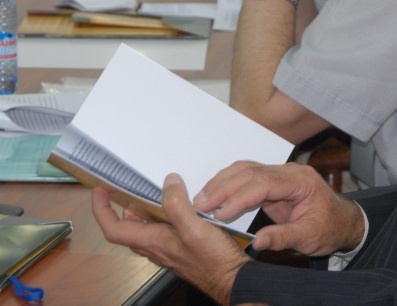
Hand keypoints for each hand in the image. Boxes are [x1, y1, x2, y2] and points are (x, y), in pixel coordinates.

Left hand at [92, 174, 249, 304]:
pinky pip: (163, 229)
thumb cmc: (211, 260)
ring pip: (146, 228)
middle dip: (124, 206)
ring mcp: (167, 248)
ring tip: (158, 190)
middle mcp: (155, 246)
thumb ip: (177, 204)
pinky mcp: (180, 247)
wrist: (230, 279)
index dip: (102, 210)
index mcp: (152, 241)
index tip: (100, 192)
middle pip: (128, 227)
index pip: (114, 228)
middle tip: (130, 186)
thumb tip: (168, 182)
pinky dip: (163, 215)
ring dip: (145, 209)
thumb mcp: (193, 228)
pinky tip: (181, 206)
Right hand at [194, 161, 363, 255]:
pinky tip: (215, 194)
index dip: (239, 197)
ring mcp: (281, 174)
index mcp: (301, 181)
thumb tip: (257, 242)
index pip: (263, 184)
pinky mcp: (274, 181)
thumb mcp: (310, 237)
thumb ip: (284, 237)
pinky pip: (248, 176)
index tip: (219, 212)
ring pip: (246, 170)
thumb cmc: (330, 227)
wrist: (343, 222)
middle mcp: (289, 172)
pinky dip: (229, 183)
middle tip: (200, 204)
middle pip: (251, 173)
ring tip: (201, 199)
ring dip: (222, 182)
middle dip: (223, 188)